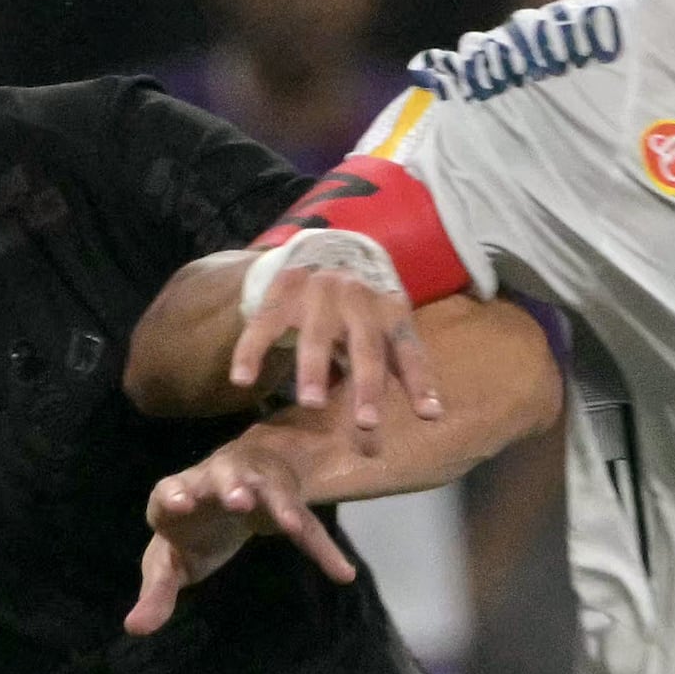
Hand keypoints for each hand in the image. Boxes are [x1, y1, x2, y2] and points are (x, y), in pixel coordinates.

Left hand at [128, 410, 371, 631]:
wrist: (228, 489)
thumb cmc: (192, 525)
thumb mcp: (168, 562)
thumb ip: (156, 592)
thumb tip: (135, 629)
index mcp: (178, 493)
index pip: (172, 489)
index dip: (175, 494)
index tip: (181, 502)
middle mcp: (215, 480)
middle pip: (224, 475)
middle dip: (232, 487)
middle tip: (238, 500)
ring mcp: (255, 485)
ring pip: (269, 488)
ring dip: (279, 502)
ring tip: (290, 524)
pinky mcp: (285, 502)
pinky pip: (307, 526)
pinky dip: (323, 547)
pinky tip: (342, 573)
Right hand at [226, 238, 440, 442]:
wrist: (323, 250)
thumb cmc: (362, 311)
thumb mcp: (386, 331)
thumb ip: (401, 370)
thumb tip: (432, 416)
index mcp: (389, 311)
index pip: (408, 350)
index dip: (419, 382)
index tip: (429, 415)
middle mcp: (358, 299)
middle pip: (365, 345)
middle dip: (367, 385)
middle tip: (366, 423)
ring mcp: (318, 293)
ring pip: (316, 335)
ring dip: (313, 369)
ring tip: (311, 404)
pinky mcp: (281, 292)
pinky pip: (264, 324)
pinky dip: (251, 351)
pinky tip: (242, 380)